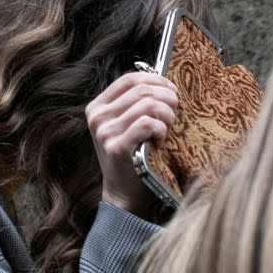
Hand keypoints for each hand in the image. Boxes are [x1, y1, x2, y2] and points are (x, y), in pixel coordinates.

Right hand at [85, 71, 178, 217]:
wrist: (123, 193)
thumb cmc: (132, 156)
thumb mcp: (125, 126)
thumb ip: (135, 104)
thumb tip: (164, 83)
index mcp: (97, 107)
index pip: (129, 79)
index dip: (155, 80)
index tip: (172, 90)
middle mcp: (98, 117)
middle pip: (142, 90)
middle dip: (167, 98)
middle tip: (174, 114)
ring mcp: (105, 132)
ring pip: (148, 105)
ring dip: (167, 116)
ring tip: (167, 130)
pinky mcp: (116, 147)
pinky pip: (147, 124)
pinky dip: (161, 130)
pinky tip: (160, 142)